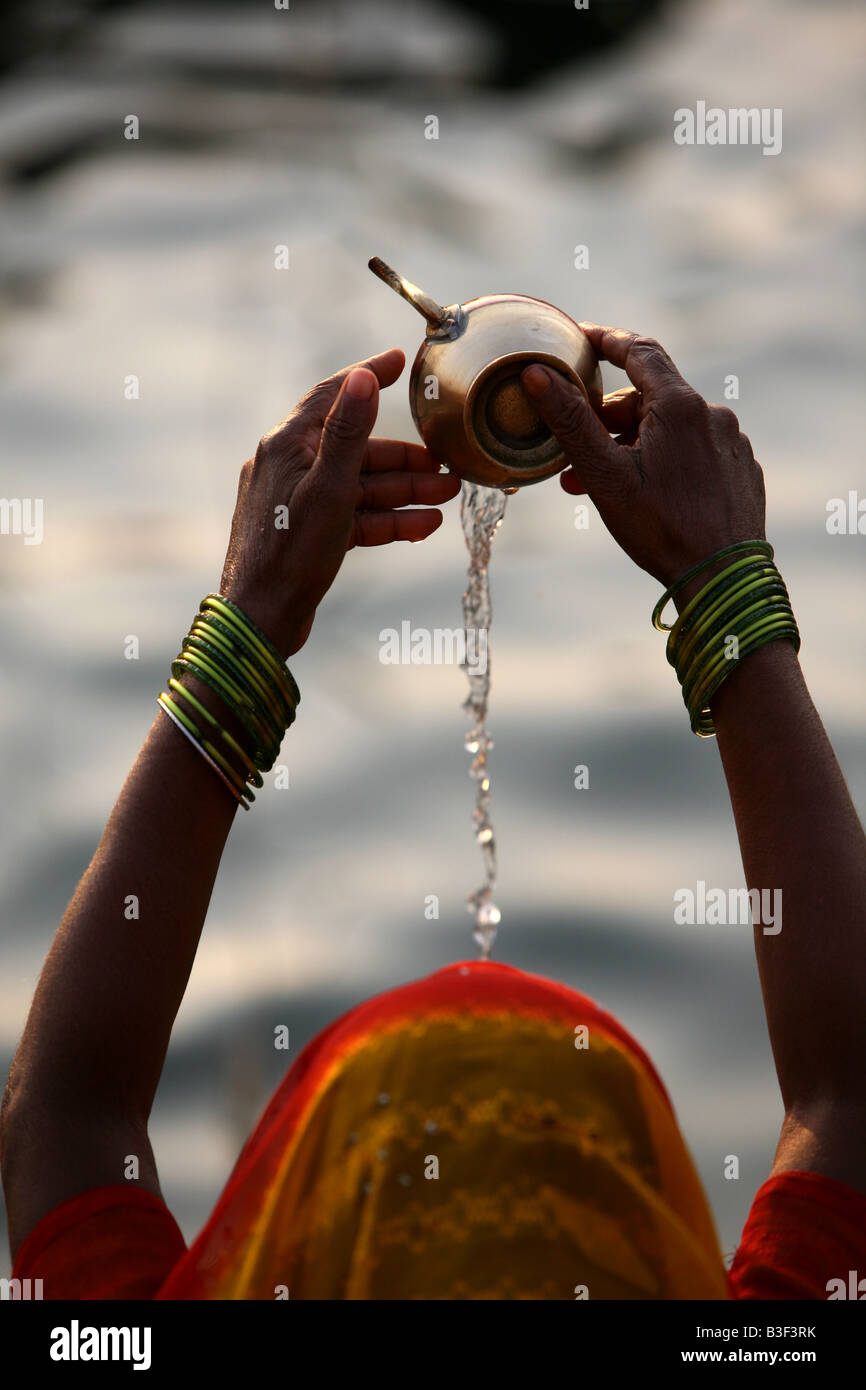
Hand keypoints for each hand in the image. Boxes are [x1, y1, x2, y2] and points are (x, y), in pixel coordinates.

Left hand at [219, 348, 460, 657]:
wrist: (262, 620)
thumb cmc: (291, 555)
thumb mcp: (329, 489)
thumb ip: (348, 433)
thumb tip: (363, 378)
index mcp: (287, 446)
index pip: (332, 395)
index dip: (368, 376)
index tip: (400, 362)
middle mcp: (289, 466)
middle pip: (357, 449)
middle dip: (405, 458)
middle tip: (448, 464)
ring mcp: (298, 500)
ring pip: (360, 485)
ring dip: (404, 490)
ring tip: (449, 496)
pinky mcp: (308, 532)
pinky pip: (353, 516)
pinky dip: (386, 518)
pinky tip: (424, 524)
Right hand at [521, 326, 766, 603]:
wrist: (723, 579)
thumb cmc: (662, 529)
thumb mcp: (605, 475)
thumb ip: (571, 421)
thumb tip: (536, 374)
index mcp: (679, 406)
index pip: (638, 350)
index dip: (605, 340)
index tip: (579, 340)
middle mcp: (712, 415)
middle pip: (649, 397)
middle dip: (606, 418)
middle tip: (572, 448)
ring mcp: (730, 443)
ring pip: (669, 430)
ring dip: (630, 447)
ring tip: (596, 484)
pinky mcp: (739, 469)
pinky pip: (693, 452)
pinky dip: (662, 461)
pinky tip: (643, 494)